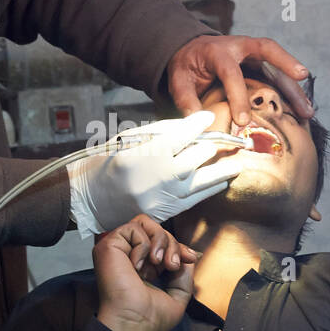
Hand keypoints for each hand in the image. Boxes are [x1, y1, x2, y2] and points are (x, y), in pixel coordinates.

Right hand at [67, 110, 240, 236]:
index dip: (198, 123)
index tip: (208, 117)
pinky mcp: (167, 212)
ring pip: (204, 180)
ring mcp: (164, 197)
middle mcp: (158, 177)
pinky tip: (222, 181)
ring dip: (224, 169)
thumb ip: (158, 133)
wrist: (91, 200)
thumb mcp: (126, 141)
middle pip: (198, 157)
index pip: (181, 135)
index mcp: (144, 155)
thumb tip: (188, 127)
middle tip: (227, 138)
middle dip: (215, 145)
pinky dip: (212, 188)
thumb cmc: (106, 165)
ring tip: (238, 161)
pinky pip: (197, 199)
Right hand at [95, 214, 196, 330]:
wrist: (135, 322)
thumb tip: (187, 255)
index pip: (160, 241)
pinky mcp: (109, 245)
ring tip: (158, 263)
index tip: (189, 258)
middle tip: (171, 266)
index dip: (177, 245)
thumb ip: (184, 273)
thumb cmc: (150, 318)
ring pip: (144, 223)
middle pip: (154, 228)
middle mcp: (128, 255)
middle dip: (171, 243)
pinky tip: (139, 266)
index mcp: (142, 265)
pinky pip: (133, 228)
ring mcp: (117, 249)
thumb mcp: (178, 294)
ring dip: (160, 240)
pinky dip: (143, 244)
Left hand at [167, 35, 314, 124]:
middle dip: (286, 63)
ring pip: (278, 66)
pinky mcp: (261, 65)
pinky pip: (279, 76)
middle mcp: (241, 47)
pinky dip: (291, 92)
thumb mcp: (178, 80)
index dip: (237, 96)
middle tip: (302, 77)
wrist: (191, 53)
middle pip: (267, 51)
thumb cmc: (187, 66)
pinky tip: (301, 110)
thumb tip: (198, 122)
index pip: (231, 72)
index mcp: (218, 51)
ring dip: (294, 86)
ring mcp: (253, 55)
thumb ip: (186, 100)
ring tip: (307, 110)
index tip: (242, 120)